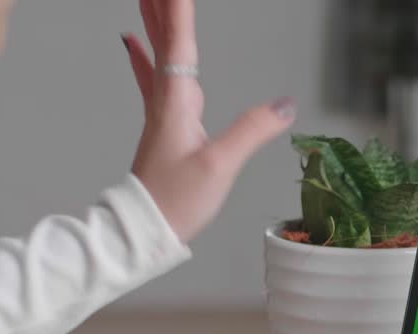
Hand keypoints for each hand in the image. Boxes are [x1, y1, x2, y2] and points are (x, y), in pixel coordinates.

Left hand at [122, 0, 294, 243]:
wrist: (143, 228)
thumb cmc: (176, 199)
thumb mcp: (220, 165)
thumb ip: (252, 130)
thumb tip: (286, 104)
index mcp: (177, 101)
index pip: (180, 42)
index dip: (179, 8)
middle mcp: (166, 98)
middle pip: (164, 37)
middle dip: (163, 6)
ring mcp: (162, 109)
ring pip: (157, 50)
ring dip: (155, 18)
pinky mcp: (164, 123)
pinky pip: (152, 73)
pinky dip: (143, 52)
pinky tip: (131, 41)